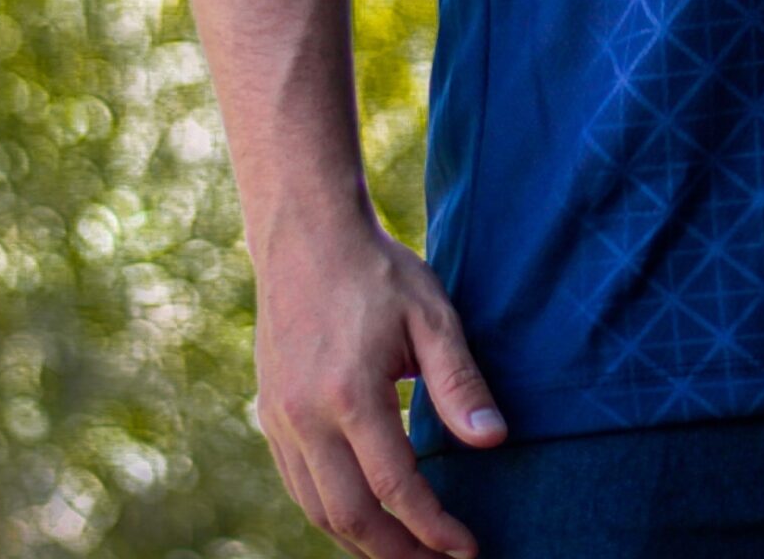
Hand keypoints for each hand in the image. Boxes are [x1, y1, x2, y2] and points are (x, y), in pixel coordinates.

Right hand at [253, 212, 506, 557]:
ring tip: (408, 552)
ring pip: (317, 510)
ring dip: (363, 542)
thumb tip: (493, 440)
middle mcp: (305, 417)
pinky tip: (366, 517)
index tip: (468, 549)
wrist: (305, 237)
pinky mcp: (270, 416)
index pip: (396, 486)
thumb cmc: (378, 272)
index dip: (434, 527)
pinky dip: (332, 514)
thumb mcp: (431, 315)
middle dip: (398, 553)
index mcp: (350, 394)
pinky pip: (299, 486)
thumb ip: (459, 381)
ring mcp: (280, 420)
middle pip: (350, 516)